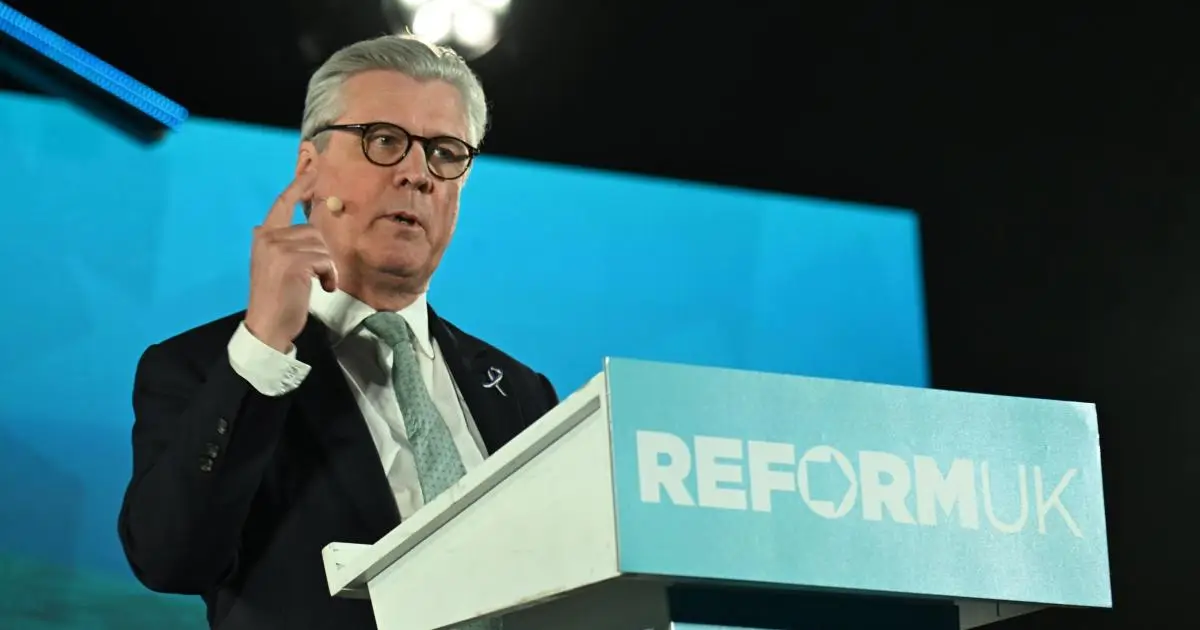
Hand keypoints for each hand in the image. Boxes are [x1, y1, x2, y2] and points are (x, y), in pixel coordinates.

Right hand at [244, 174, 338, 351]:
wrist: (267, 326)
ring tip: (317, 284)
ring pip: (322, 245)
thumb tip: (312, 229)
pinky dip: (330, 276)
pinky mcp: (292, 262)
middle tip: (318, 276)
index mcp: (263, 235)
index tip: (314, 168)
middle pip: (314, 230)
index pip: (283, 202)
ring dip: (327, 268)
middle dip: (323, 254)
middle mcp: (267, 237)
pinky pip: (325, 260)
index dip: (300, 184)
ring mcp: (278, 248)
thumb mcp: (278, 264)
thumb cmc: (278, 298)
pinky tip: (322, 288)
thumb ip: (288, 244)